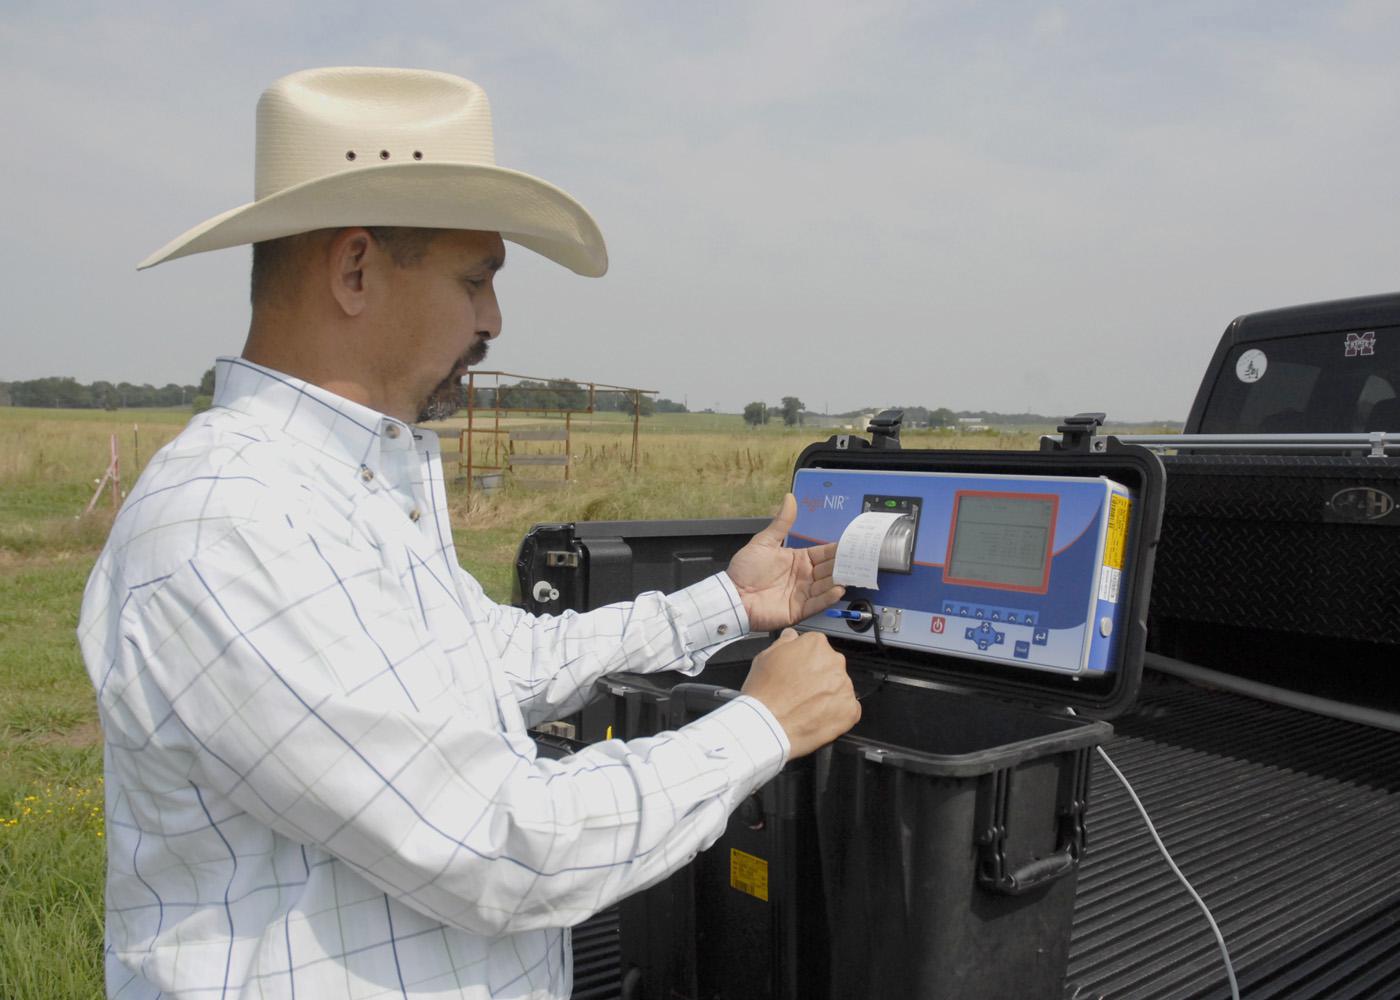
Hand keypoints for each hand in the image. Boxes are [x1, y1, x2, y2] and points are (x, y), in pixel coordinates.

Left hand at [727, 494, 844, 631]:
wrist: (732, 596)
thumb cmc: (744, 570)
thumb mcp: (764, 542)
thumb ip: (781, 523)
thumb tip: (789, 498)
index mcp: (798, 559)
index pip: (823, 553)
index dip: (838, 549)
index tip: (853, 544)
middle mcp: (803, 577)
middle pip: (829, 569)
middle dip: (844, 565)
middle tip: (859, 559)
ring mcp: (802, 594)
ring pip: (826, 585)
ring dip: (840, 580)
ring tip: (852, 574)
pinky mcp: (798, 610)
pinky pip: (817, 603)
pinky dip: (828, 597)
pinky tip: (838, 589)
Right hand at [742, 629, 859, 757]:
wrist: (768, 726)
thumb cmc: (764, 693)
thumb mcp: (765, 656)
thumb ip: (784, 642)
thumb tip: (792, 637)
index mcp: (816, 644)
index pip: (817, 647)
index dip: (806, 661)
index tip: (799, 672)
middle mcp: (834, 661)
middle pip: (831, 666)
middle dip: (819, 677)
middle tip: (801, 691)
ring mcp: (845, 686)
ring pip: (840, 688)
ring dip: (828, 696)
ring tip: (807, 707)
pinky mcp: (850, 710)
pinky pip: (849, 710)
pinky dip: (837, 714)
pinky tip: (818, 718)